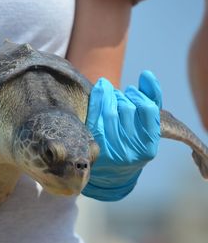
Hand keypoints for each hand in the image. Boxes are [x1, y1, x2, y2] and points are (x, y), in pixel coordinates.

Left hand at [82, 71, 161, 200]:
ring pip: (110, 111)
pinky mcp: (92, 144)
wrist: (109, 170)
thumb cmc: (131, 140)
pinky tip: (101, 88)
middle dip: (123, 96)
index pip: (147, 110)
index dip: (139, 96)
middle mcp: (129, 151)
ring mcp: (109, 150)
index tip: (132, 91)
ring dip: (111, 95)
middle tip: (119, 94)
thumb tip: (147, 74)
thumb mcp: (146, 125)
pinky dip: (98, 97)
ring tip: (111, 93)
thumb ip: (151, 100)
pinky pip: (94, 115)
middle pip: (127, 109)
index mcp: (147, 148)